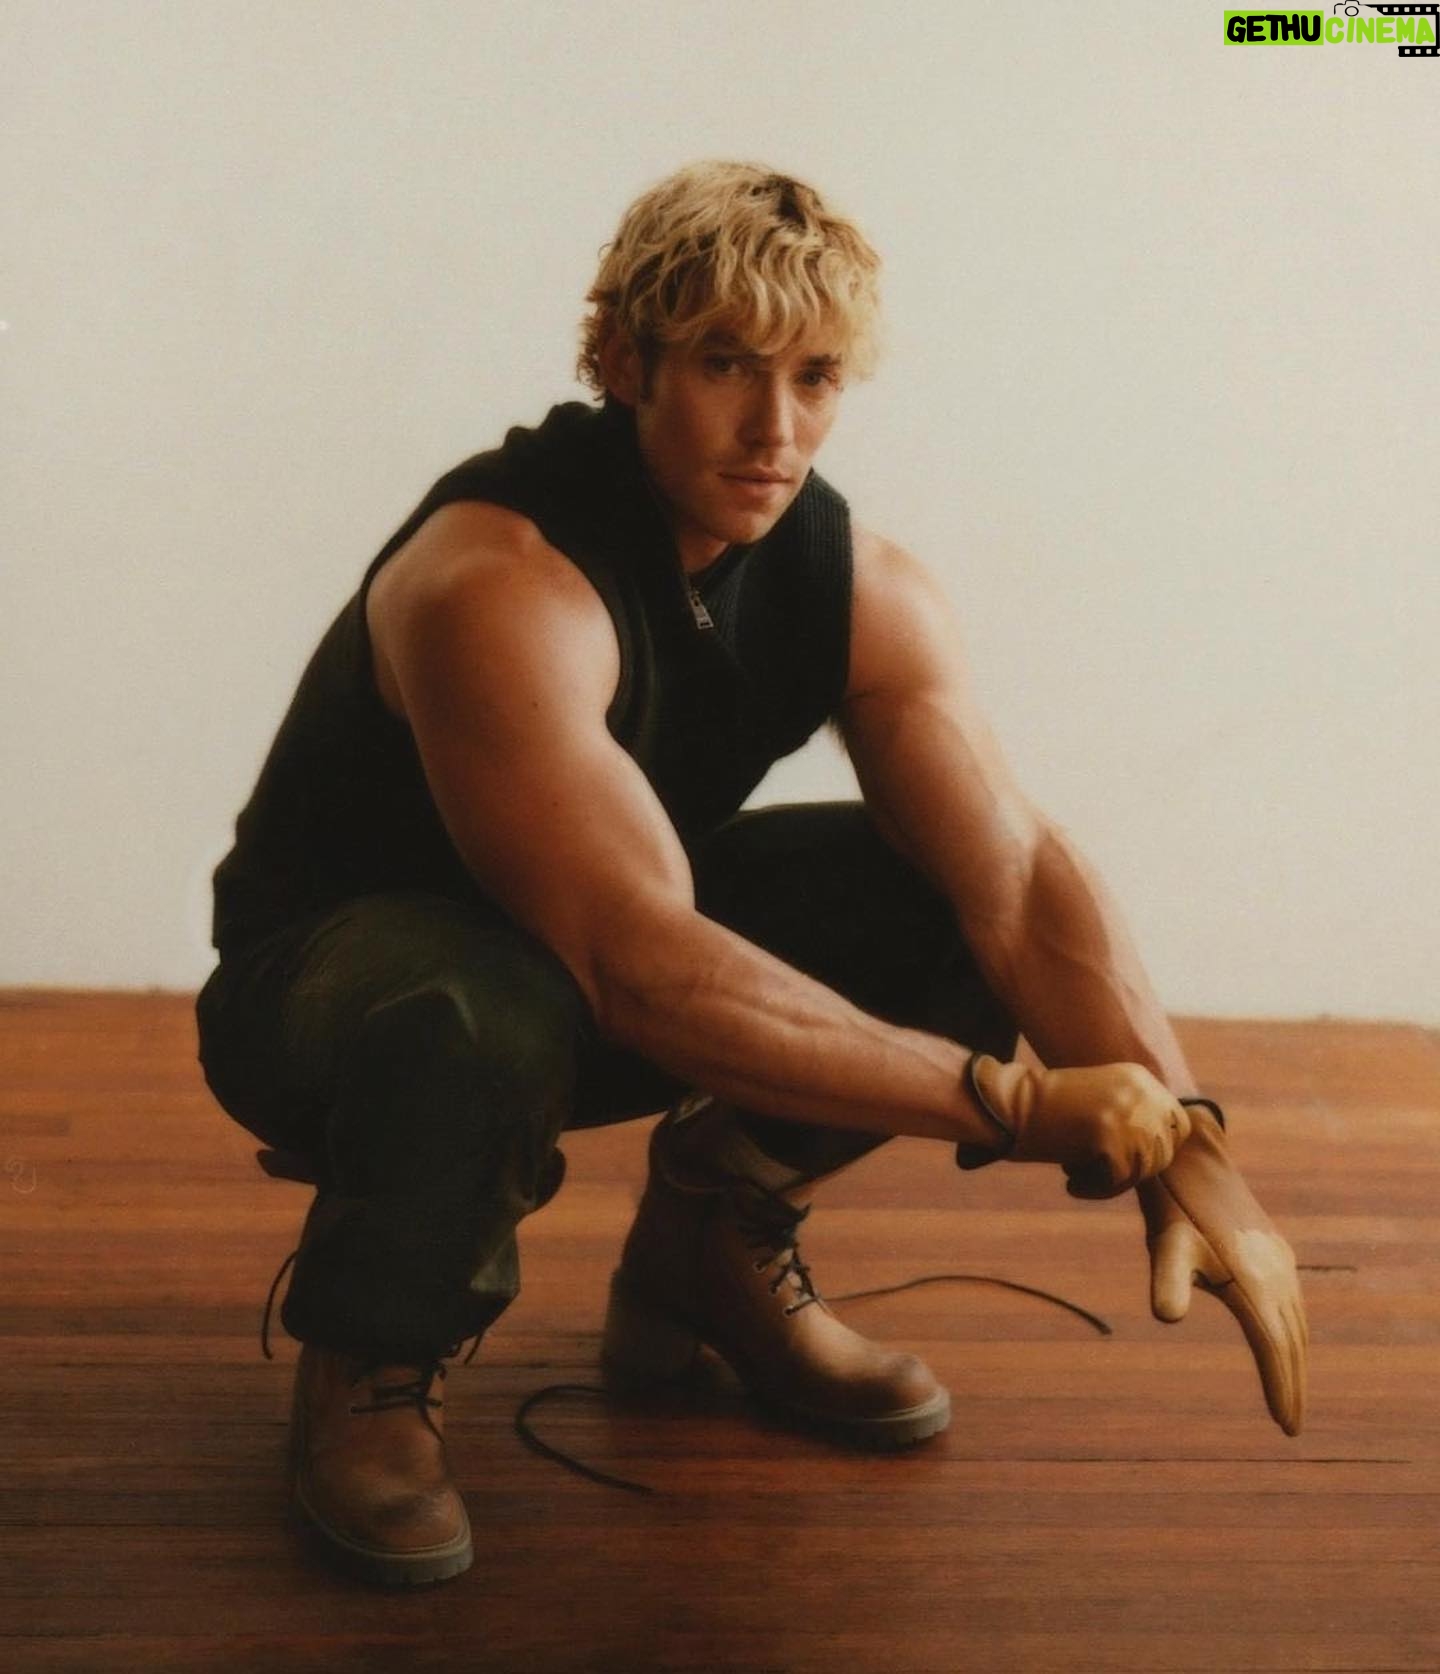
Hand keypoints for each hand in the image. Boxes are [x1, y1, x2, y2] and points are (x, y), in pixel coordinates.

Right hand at [960, 1056, 1192, 1196]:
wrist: (1009, 1103)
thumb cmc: (1049, 1109)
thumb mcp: (1102, 1100)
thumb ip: (1136, 1115)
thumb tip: (1167, 1153)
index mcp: (1141, 1078)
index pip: (1178, 1124)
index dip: (1158, 1149)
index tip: (1126, 1160)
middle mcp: (1141, 1091)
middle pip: (1164, 1151)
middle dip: (1135, 1170)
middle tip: (1099, 1171)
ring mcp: (1126, 1112)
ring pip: (1142, 1170)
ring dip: (1113, 1183)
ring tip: (1079, 1176)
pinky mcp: (1109, 1136)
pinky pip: (1118, 1181)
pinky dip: (1096, 1189)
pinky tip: (1072, 1182)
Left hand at [1138, 1107, 1307, 1435]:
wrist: (1194, 1160)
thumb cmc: (1175, 1208)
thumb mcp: (1166, 1246)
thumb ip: (1169, 1282)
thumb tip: (1167, 1316)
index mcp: (1256, 1286)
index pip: (1274, 1351)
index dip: (1281, 1389)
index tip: (1286, 1427)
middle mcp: (1277, 1278)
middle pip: (1291, 1344)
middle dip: (1292, 1385)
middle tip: (1290, 1425)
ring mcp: (1281, 1264)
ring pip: (1296, 1324)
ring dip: (1296, 1360)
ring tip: (1290, 1393)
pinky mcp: (1278, 1252)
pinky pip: (1293, 1303)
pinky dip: (1294, 1331)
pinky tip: (1285, 1340)